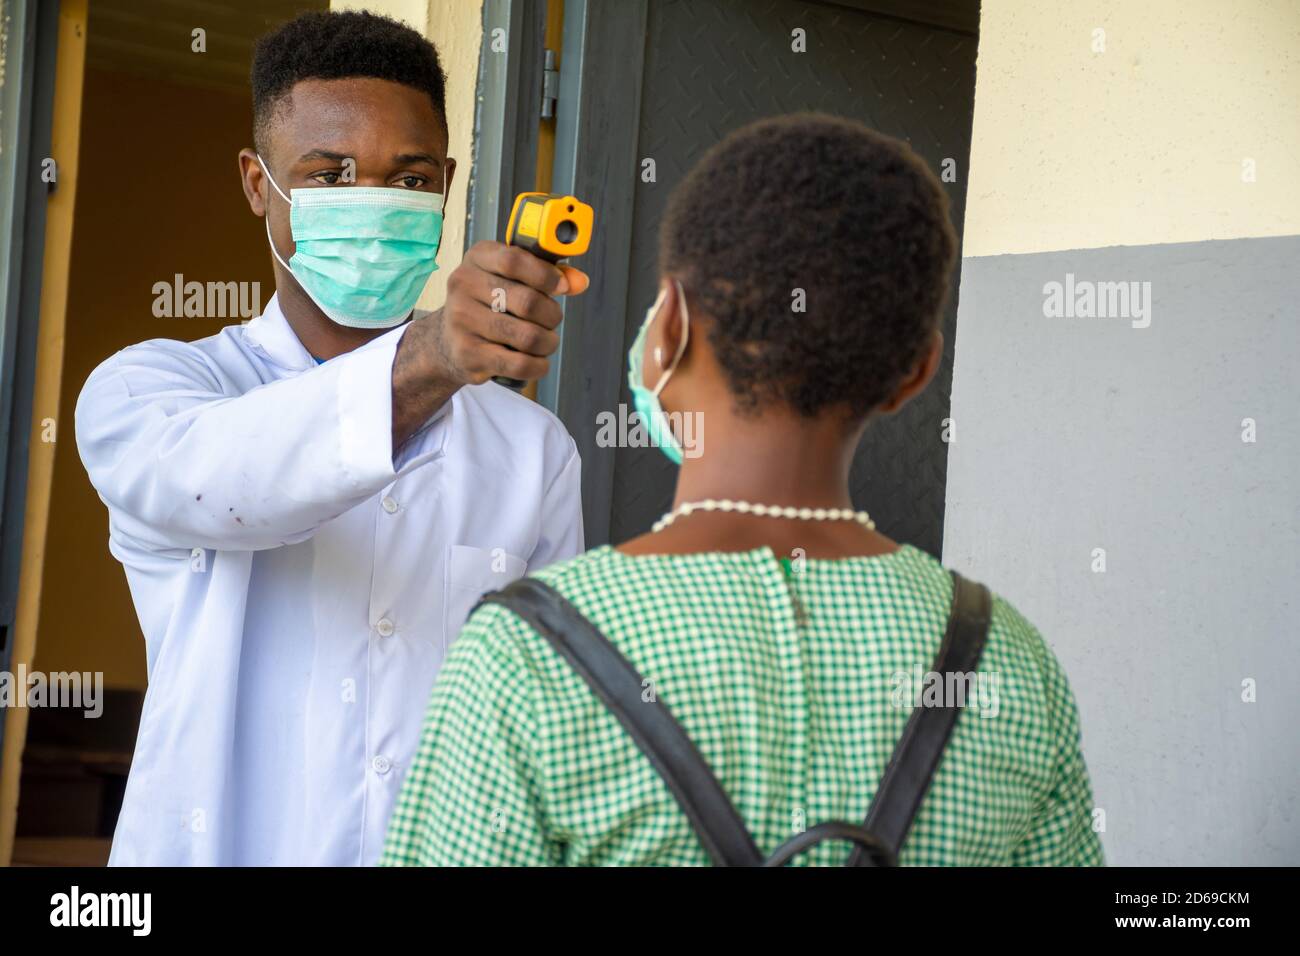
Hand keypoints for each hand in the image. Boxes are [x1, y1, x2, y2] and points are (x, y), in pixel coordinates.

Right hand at [433, 240, 588, 385]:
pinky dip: (538, 365)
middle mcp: (463, 286)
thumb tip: (580, 281)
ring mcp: (462, 321)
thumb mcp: (512, 278)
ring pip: (528, 337)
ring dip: (548, 342)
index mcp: (477, 258)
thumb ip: (548, 275)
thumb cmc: (488, 304)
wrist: (447, 340)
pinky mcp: (468, 354)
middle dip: (552, 315)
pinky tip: (536, 360)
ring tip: (545, 342)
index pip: (514, 260)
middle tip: (552, 320)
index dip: (547, 275)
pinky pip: (520, 364)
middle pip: (528, 302)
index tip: (562, 286)